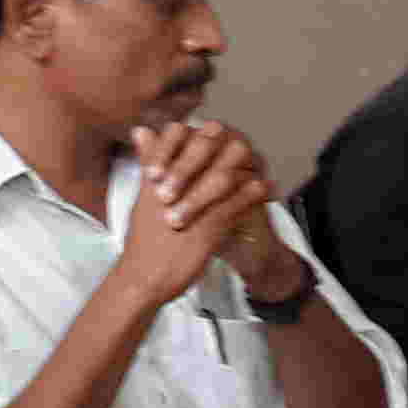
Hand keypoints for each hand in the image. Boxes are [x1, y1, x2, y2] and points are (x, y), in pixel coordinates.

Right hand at [110, 119, 285, 313]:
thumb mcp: (142, 195)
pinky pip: (235, 206)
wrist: (144, 278)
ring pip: (222, 176)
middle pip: (202, 150)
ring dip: (244, 168)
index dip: (198, 132)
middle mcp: (171, 186)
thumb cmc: (144, 239)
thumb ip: (147, 161)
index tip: (215, 129)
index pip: (175, 138)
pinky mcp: (207, 229)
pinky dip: (253, 195)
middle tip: (242, 142)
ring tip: (260, 164)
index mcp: (154, 176)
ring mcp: (190, 206)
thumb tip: (143, 130)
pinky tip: (265, 189)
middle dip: (223, 144)